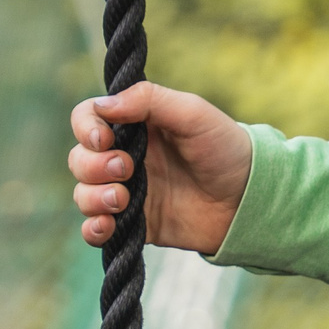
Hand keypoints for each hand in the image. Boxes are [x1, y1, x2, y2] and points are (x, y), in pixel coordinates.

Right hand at [69, 82, 251, 253]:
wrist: (248, 200)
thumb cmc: (226, 149)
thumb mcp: (193, 113)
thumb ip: (150, 100)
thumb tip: (103, 106)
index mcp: (136, 125)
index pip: (88, 118)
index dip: (86, 127)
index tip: (105, 139)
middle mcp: (126, 156)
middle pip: (80, 158)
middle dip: (93, 166)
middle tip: (126, 170)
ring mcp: (127, 191)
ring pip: (83, 193)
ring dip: (92, 196)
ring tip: (123, 199)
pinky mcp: (134, 224)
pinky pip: (95, 228)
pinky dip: (92, 228)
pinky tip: (108, 225)